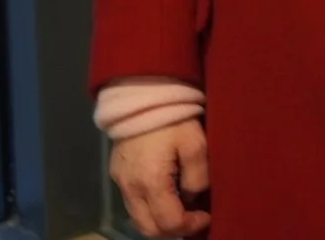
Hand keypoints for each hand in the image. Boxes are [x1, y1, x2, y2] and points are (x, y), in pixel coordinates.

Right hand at [109, 119, 211, 237]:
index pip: (169, 223)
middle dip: (174, 231)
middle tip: (194, 218)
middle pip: (149, 229)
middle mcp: (130, 189)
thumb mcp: (195, 144)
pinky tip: (167, 198)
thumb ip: (197, 177)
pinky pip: (133, 205)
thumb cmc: (173, 119)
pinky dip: (150, 210)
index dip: (191, 226)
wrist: (141, 97)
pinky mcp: (117, 175)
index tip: (206, 215)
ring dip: (160, 222)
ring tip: (183, 210)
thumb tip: (193, 198)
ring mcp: (120, 183)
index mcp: (151, 182)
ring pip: (139, 219)